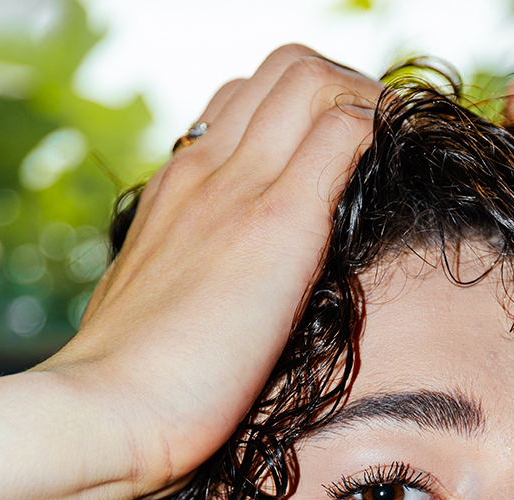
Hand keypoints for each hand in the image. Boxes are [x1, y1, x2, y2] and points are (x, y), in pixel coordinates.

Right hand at [0, 46, 380, 499]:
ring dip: (367, 104)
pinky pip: (347, 128)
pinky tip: (399, 176)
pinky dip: (384, 134)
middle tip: (378, 151)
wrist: (113, 413)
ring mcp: (240, 187)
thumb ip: (193, 289)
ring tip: (395, 159)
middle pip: (283, 72)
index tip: (337, 159)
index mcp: (177, 189)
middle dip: (343, 93)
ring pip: (313, 79)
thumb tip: (223, 313)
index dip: (301, 115)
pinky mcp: (281, 221)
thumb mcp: (163, 313)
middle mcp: (205, 169)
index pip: (242, 104)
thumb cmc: (140, 388)